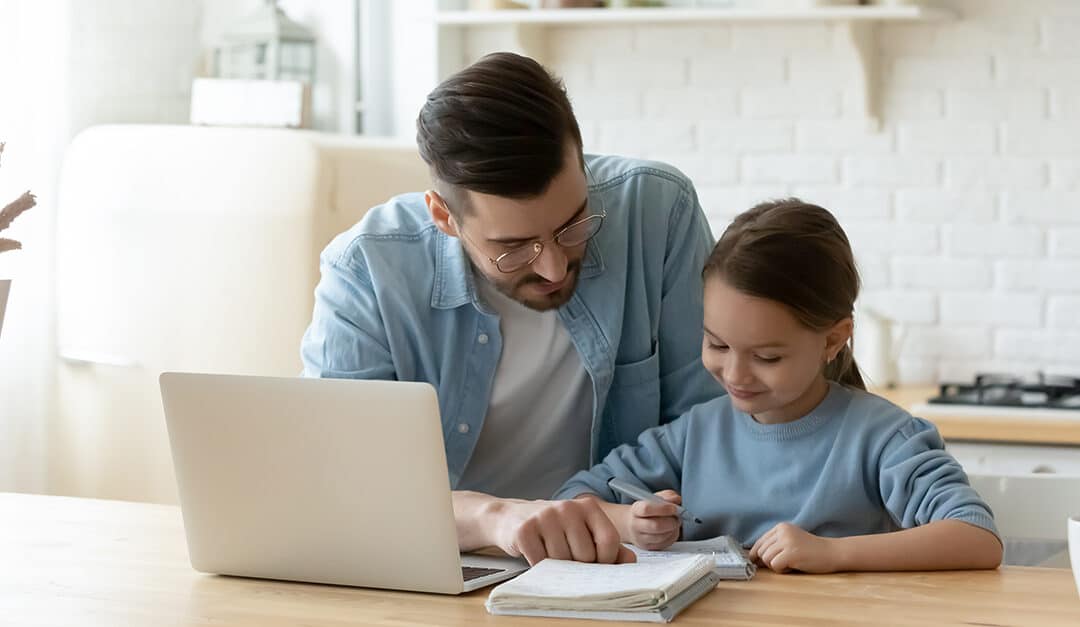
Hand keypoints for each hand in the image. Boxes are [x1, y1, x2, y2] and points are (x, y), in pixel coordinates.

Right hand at [489, 498, 636, 565]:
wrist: (512, 517)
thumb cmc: (554, 528)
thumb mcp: (583, 530)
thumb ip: (608, 545)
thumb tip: (630, 561)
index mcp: (588, 506)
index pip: (609, 541)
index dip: (605, 560)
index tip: (594, 563)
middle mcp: (568, 507)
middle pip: (586, 555)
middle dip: (578, 565)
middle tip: (567, 556)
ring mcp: (545, 517)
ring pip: (563, 561)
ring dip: (557, 566)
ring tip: (550, 552)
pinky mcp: (525, 530)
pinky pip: (540, 562)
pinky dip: (540, 565)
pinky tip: (536, 553)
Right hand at [623, 490, 682, 550]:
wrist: (634, 524)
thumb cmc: (648, 511)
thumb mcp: (655, 498)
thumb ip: (667, 496)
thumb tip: (676, 500)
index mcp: (636, 510)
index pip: (646, 509)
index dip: (663, 508)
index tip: (674, 508)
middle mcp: (636, 525)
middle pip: (655, 526)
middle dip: (671, 521)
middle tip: (677, 517)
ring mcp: (641, 538)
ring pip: (661, 537)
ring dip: (673, 529)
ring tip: (675, 522)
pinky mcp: (648, 547)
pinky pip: (664, 543)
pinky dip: (672, 536)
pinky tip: (672, 529)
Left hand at [748, 522, 838, 573]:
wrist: (832, 552)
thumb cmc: (811, 550)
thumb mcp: (790, 541)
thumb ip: (774, 545)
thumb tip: (753, 558)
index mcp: (781, 527)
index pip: (760, 542)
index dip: (756, 553)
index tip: (754, 561)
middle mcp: (782, 531)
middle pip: (761, 551)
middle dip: (768, 561)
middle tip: (784, 563)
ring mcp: (787, 541)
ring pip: (766, 559)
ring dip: (776, 566)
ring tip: (790, 563)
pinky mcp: (791, 553)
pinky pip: (774, 566)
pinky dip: (782, 570)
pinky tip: (793, 566)